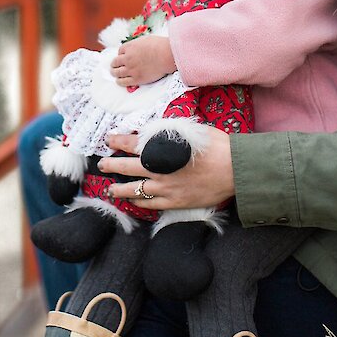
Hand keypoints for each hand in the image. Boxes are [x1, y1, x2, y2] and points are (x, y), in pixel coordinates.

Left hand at [99, 128, 234, 209]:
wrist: (233, 169)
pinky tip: (134, 200)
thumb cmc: (216, 146)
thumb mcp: (191, 132)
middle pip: (127, 167)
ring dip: (119, 189)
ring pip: (134, 190)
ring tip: (109, 189)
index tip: (108, 140)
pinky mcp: (175, 202)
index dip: (117, 141)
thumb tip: (158, 131)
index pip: (132, 144)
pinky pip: (151, 204)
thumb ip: (171, 133)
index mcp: (161, 149)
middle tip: (102, 165)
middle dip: (111, 165)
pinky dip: (139, 202)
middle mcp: (159, 169)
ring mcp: (165, 188)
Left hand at [110, 36, 175, 86]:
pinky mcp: (136, 78)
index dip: (121, 55)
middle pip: (115, 62)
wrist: (167, 55)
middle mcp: (128, 58)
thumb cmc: (160, 45)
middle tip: (113, 66)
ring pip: (117, 73)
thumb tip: (137, 48)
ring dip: (114, 73)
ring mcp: (131, 69)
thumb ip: (138, 44)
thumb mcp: (146, 40)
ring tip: (114, 74)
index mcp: (130, 47)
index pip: (120, 51)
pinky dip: (120, 81)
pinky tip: (119, 81)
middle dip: (114, 64)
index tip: (122, 57)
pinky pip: (123, 82)